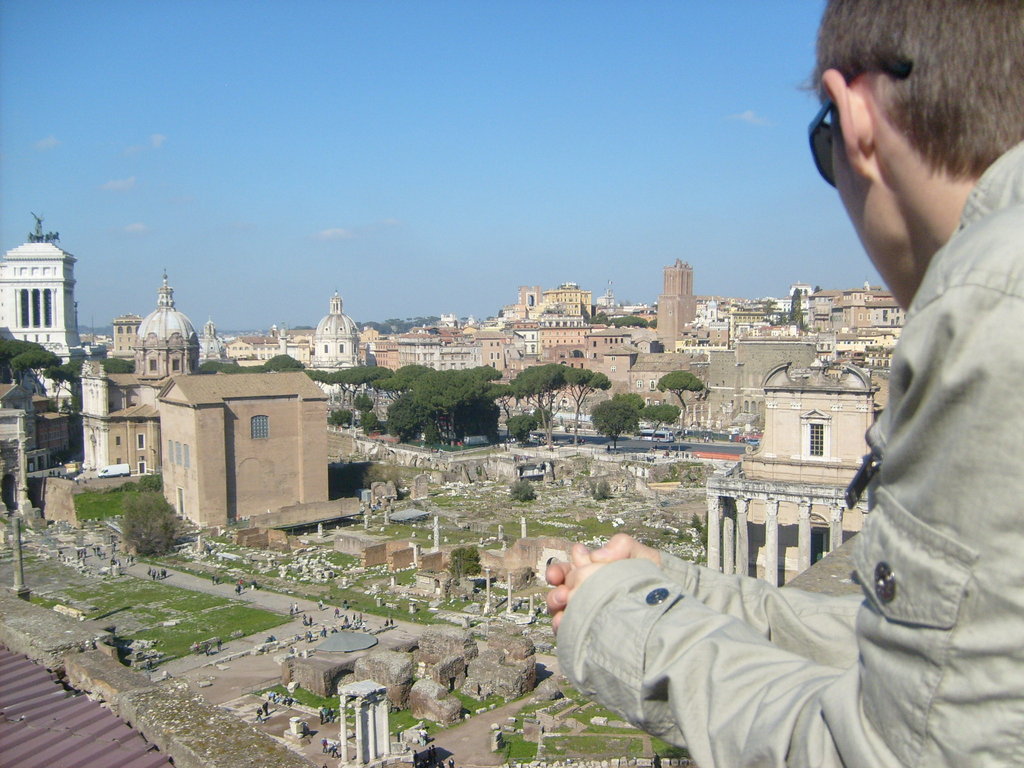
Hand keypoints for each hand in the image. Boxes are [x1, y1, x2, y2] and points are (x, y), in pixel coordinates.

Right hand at [545, 535, 661, 633]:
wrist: (670, 605)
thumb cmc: (651, 577)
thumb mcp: (639, 554)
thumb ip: (620, 546)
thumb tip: (595, 556)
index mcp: (589, 574)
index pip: (565, 572)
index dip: (558, 572)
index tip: (557, 575)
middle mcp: (584, 594)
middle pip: (559, 594)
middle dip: (557, 593)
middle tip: (564, 595)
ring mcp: (587, 615)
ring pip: (562, 614)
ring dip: (558, 611)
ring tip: (567, 610)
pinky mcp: (592, 634)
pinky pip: (571, 633)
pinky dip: (565, 629)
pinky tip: (567, 625)